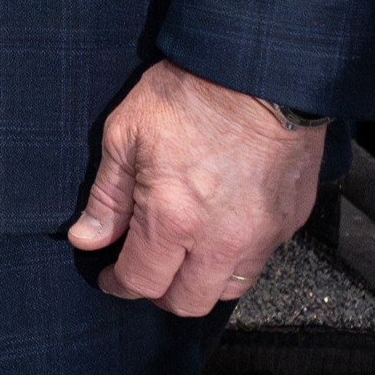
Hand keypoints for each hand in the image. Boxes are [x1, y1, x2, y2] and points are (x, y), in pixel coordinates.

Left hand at [64, 58, 327, 314]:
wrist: (262, 71)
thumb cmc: (191, 94)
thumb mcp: (126, 134)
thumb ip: (107, 196)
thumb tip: (86, 238)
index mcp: (172, 221)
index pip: (141, 282)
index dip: (118, 284)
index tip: (110, 275)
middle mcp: (220, 241)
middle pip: (187, 302)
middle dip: (158, 292)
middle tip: (144, 268)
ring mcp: (261, 236)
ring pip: (227, 290)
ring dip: (199, 282)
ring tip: (182, 254)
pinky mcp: (289, 223)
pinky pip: (259, 261)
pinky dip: (234, 258)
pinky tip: (218, 232)